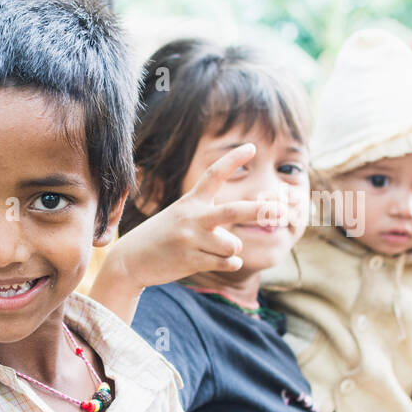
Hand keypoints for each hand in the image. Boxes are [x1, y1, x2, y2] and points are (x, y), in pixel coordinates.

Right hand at [104, 143, 285, 289]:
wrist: (130, 261)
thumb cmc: (161, 237)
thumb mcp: (180, 217)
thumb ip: (210, 221)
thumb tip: (240, 243)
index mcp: (190, 202)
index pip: (213, 175)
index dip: (233, 160)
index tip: (252, 147)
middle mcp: (192, 218)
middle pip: (233, 211)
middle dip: (260, 210)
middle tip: (281, 211)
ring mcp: (191, 240)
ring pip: (233, 245)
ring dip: (232, 250)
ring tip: (213, 250)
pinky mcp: (190, 260)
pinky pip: (227, 262)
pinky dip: (230, 264)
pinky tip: (213, 260)